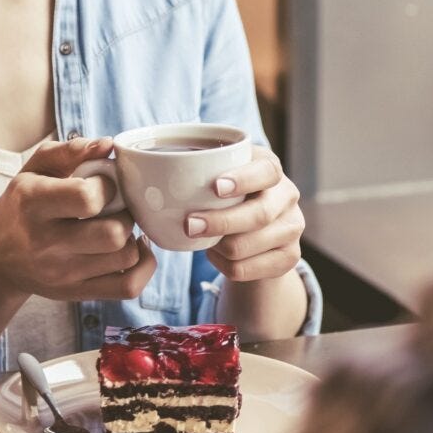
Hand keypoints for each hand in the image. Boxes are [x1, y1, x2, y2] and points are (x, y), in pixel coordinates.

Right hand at [0, 137, 156, 300]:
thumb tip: (108, 145)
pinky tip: (132, 249)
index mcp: (33, 204)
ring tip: (119, 227)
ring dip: (133, 238)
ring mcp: (62, 274)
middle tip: (116, 208)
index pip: (86, 198)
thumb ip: (70, 150)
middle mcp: (46, 243)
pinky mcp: (76, 293)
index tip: (103, 184)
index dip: (107, 187)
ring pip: (126, 257)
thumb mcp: (34, 169)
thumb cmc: (21, 206)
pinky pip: (128, 287)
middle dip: (125, 215)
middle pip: (113, 233)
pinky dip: (143, 266)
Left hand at [186, 145, 303, 281]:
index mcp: (271, 168)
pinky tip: (214, 252)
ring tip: (198, 238)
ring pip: (247, 246)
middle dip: (221, 222)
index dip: (244, 179)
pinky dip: (222, 264)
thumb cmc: (225, 193)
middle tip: (188, 224)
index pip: (266, 171)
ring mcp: (292, 229)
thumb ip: (194, 166)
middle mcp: (288, 196)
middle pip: (259, 215)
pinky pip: (245, 269)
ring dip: (217, 246)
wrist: (255, 227)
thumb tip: (140, 163)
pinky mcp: (289, 258)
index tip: (216, 187)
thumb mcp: (218, 172)